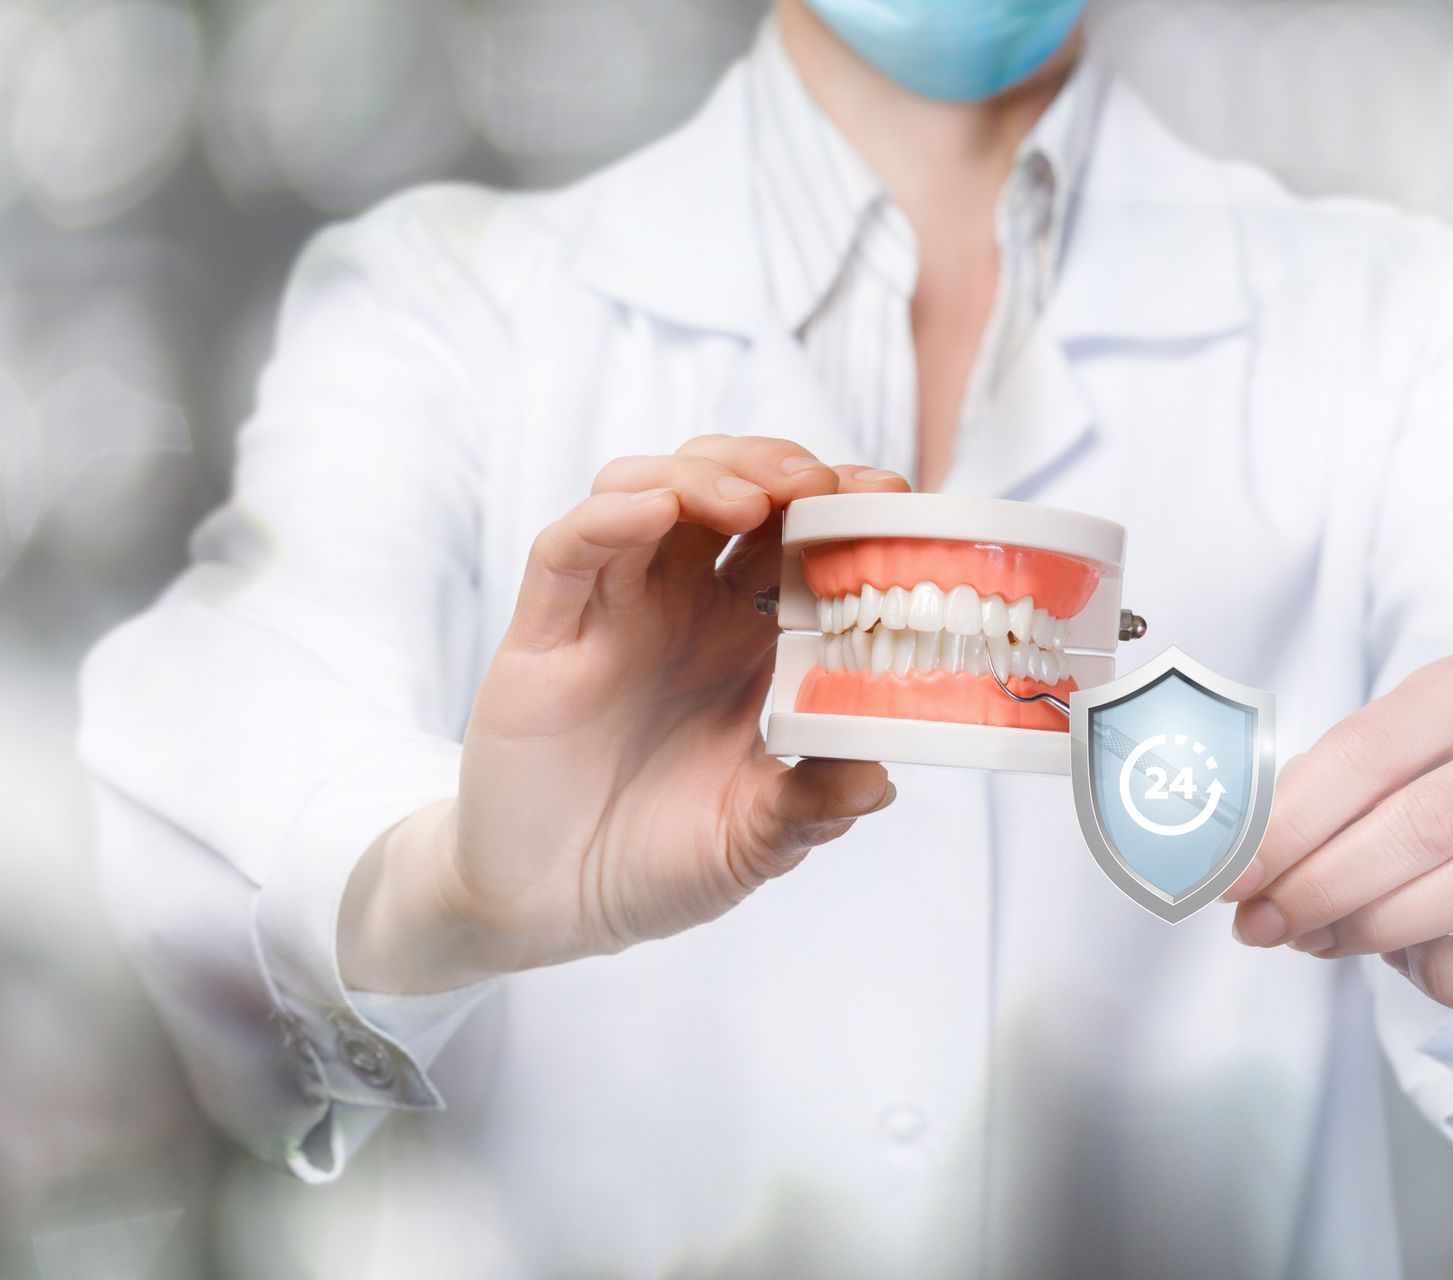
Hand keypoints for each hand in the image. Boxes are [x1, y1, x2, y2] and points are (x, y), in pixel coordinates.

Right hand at [341, 436, 911, 993]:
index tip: (891, 496)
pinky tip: (657, 511)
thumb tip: (880, 780)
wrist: (546, 910)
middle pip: (727, 489)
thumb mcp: (752, 839)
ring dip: (703, 474)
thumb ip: (810, 805)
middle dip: (778, 467)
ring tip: (755, 500)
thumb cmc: (654, 862)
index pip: (796, 537)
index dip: (839, 504)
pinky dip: (612, 515)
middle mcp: (681, 609)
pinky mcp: (544, 634)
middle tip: (823, 486)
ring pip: (648, 490)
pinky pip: (569, 549)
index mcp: (746, 641)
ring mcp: (611, 612)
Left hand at [1224, 652, 1452, 1006]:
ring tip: (1312, 939)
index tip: (1233, 877)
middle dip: (1322, 886)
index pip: (1365, 752)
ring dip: (1371, 929)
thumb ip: (1307, 797)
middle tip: (1262, 925)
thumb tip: (1237, 867)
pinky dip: (1438, 972)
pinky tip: (1402, 957)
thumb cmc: (1428, 779)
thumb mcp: (1375, 757)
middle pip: (1419, 825)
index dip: (1289, 823)